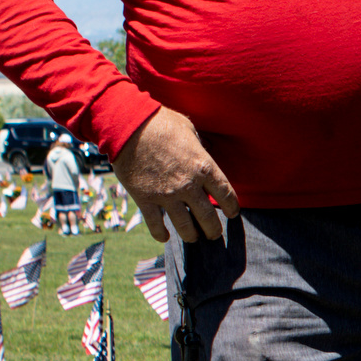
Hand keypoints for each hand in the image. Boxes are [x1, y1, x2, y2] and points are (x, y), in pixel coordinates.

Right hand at [115, 106, 240, 242]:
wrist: (129, 125)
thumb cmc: (161, 122)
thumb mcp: (189, 130)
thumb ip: (200, 146)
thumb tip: (205, 152)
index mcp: (204, 167)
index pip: (226, 195)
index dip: (232, 208)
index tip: (232, 214)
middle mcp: (189, 186)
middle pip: (208, 218)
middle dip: (213, 229)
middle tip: (213, 234)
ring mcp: (167, 195)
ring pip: (185, 227)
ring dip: (191, 236)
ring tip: (193, 237)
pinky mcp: (145, 200)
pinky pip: (156, 225)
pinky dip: (161, 234)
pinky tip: (164, 237)